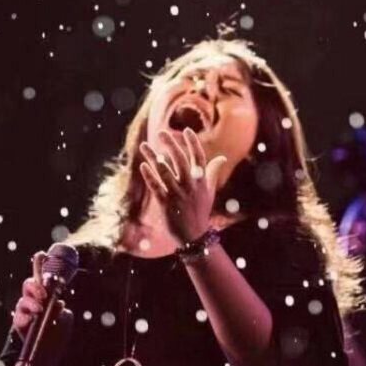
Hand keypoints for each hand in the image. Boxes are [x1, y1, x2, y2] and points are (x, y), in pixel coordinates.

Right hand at [11, 250, 73, 365]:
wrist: (48, 358)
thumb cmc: (56, 339)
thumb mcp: (64, 319)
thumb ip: (60, 308)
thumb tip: (57, 301)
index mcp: (46, 298)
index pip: (42, 279)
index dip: (40, 265)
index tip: (42, 254)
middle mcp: (34, 303)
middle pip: (29, 285)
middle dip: (35, 285)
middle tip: (44, 293)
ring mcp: (25, 313)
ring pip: (23, 299)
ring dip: (32, 301)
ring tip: (40, 308)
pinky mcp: (20, 325)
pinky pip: (17, 316)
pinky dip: (25, 315)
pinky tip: (31, 318)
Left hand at [138, 127, 227, 245]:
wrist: (193, 235)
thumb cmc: (201, 210)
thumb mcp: (209, 191)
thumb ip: (212, 172)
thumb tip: (222, 158)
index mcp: (201, 181)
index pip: (199, 157)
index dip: (193, 143)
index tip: (186, 130)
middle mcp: (190, 186)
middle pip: (180, 160)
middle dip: (170, 145)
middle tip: (161, 133)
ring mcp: (177, 194)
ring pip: (165, 172)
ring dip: (153, 157)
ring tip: (144, 146)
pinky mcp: (166, 204)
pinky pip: (156, 187)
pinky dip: (150, 176)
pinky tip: (143, 165)